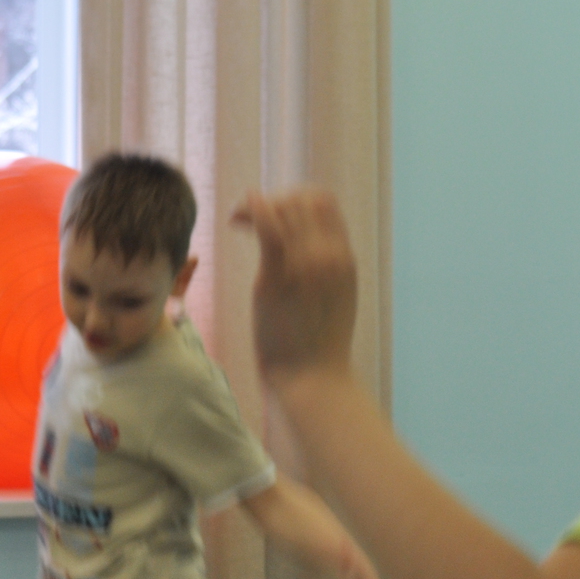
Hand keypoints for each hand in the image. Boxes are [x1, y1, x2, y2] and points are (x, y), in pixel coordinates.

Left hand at [232, 189, 358, 385]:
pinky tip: (234, 220)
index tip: (276, 214)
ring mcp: (307, 263)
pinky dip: (249, 210)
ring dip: (256, 206)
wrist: (314, 379)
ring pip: (285, 206)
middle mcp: (330, 255)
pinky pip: (267, 225)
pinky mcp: (279, 276)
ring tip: (239, 222)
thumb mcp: (334, 300)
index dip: (296, 199)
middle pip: (304, 199)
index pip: (325, 204)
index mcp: (344, 260)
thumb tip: (306, 255)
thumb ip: (324, 271)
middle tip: (251, 219)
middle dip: (275, 199)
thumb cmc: (318, 349)